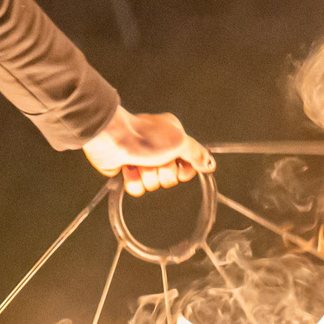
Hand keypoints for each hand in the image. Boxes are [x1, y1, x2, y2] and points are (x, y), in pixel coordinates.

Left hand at [82, 107, 214, 193]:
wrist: (112, 139)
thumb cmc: (144, 136)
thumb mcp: (180, 141)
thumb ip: (197, 154)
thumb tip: (210, 164)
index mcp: (173, 138)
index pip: (189, 165)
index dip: (184, 170)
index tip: (178, 164)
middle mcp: (159, 149)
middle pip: (171, 177)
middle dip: (162, 172)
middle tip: (155, 159)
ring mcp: (142, 160)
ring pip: (154, 184)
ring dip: (147, 176)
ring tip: (139, 162)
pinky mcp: (128, 170)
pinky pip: (137, 188)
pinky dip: (133, 180)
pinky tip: (128, 168)